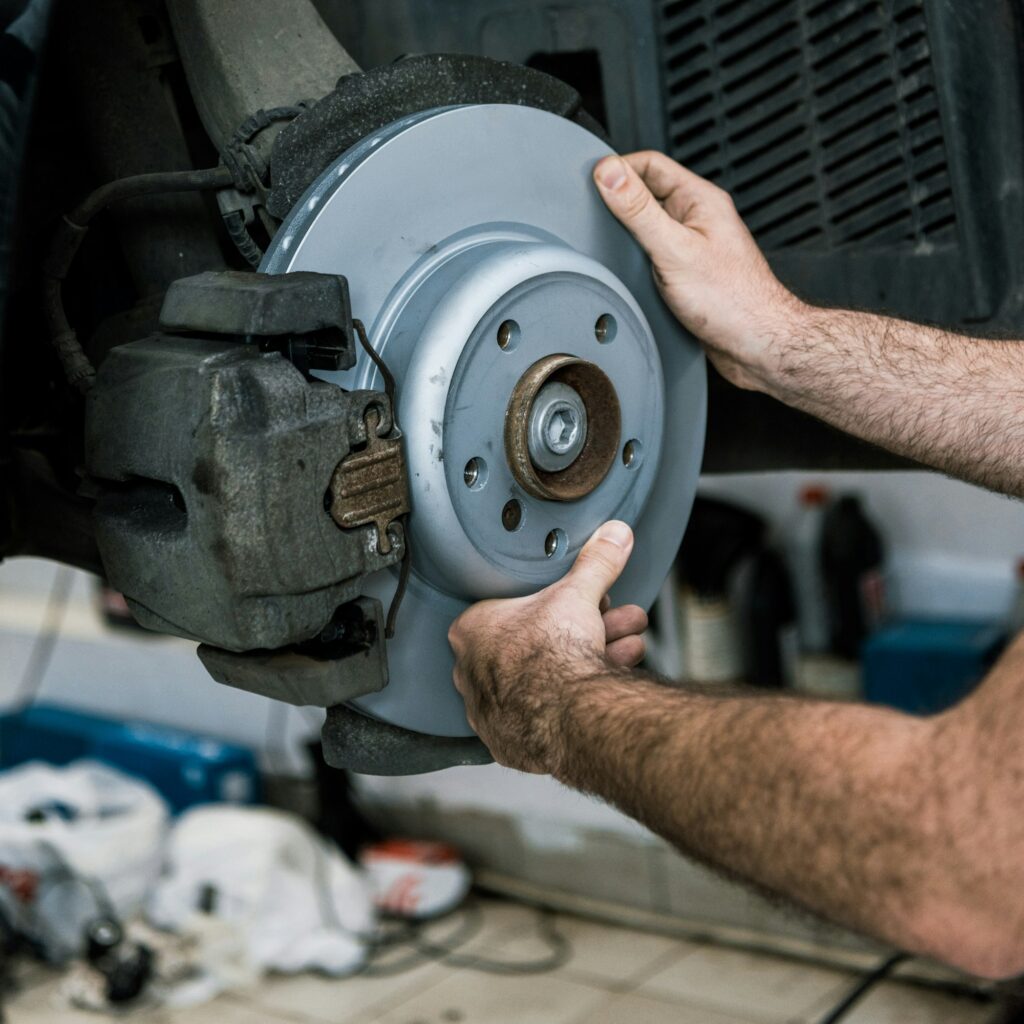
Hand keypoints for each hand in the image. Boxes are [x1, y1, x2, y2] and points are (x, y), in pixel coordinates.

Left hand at [448, 521, 646, 773]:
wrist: (569, 714)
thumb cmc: (553, 654)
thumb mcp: (579, 593)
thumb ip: (595, 563)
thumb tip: (613, 535)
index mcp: (472, 631)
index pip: (513, 607)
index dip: (556, 602)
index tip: (584, 603)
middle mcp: (472, 675)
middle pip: (536, 644)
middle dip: (584, 629)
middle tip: (616, 621)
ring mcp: (490, 715)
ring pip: (544, 680)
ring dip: (591, 660)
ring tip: (629, 648)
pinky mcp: (511, 745)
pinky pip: (546, 716)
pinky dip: (575, 701)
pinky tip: (606, 685)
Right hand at [593, 151, 807, 391]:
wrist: (756, 345)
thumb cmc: (732, 301)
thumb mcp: (673, 249)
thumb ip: (639, 211)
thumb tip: (610, 174)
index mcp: (700, 200)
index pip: (650, 164)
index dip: (619, 168)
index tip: (592, 182)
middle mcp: (699, 218)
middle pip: (647, 194)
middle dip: (620, 203)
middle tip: (595, 216)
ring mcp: (694, 245)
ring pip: (650, 226)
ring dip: (628, 234)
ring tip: (611, 245)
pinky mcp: (690, 272)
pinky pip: (656, 254)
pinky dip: (638, 259)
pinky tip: (630, 273)